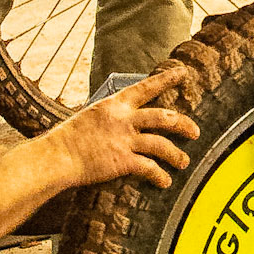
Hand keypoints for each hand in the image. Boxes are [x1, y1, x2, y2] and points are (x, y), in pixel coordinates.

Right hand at [53, 62, 199, 188]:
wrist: (57, 156)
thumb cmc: (69, 138)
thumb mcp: (92, 117)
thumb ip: (111, 117)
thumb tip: (124, 119)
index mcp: (115, 104)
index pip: (145, 87)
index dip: (167, 79)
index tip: (183, 72)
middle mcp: (123, 119)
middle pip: (163, 117)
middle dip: (183, 124)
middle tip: (195, 131)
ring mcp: (124, 140)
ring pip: (161, 144)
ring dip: (176, 154)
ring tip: (184, 162)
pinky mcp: (122, 160)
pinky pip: (149, 167)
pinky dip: (160, 175)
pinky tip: (165, 182)